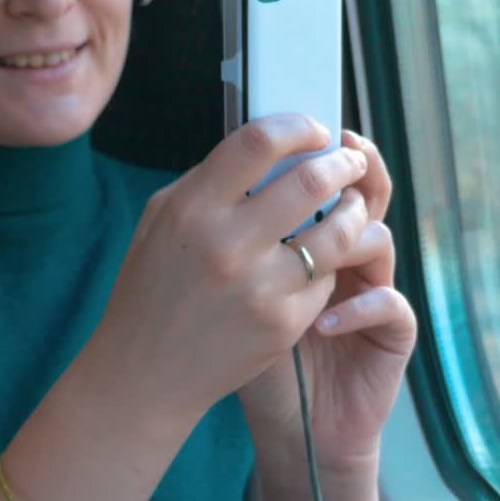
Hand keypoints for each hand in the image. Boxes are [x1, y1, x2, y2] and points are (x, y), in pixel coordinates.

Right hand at [85, 115, 369, 433]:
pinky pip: (325, 280)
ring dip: (354, 212)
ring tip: (354, 207)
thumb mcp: (160, 222)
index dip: (298, 126)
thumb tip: (269, 150)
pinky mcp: (282, 324)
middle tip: (349, 164)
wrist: (145, 374)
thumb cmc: (151, 291)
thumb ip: (209, 183)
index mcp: (191, 209)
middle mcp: (226, 245)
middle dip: (342, 164)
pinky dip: (328, 265)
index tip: (315, 130)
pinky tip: (321, 261)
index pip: (258, 142)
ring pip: (337, 232)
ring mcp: (259, 287)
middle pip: (311, 180)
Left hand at [237, 130, 416, 468]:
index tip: (298, 133)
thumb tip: (214, 181)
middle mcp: (347, 262)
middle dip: (347, 172)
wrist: (291, 431)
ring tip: (321, 245)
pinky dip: (357, 308)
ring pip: (380, 240)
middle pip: (363, 195)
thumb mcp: (231, 296)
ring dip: (350, 237)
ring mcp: (372, 294)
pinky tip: (323, 322)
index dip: (315, 154)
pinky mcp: (391, 335)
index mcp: (309, 243)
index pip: (322, 183)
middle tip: (334, 157)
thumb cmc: (247, 361)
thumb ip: (235, 243)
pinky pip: (390, 303)